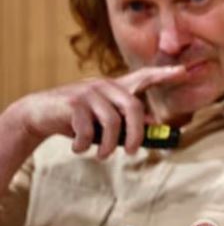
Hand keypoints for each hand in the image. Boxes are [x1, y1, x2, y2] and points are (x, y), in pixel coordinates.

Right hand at [8, 65, 185, 158]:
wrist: (37, 113)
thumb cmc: (78, 118)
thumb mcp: (103, 118)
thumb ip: (124, 119)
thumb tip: (152, 126)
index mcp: (116, 88)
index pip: (144, 77)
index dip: (164, 74)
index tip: (184, 71)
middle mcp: (105, 85)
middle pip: (133, 108)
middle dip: (136, 133)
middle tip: (133, 151)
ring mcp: (89, 92)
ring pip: (112, 122)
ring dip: (109, 145)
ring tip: (103, 155)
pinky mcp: (73, 103)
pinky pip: (88, 129)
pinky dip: (85, 144)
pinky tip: (79, 148)